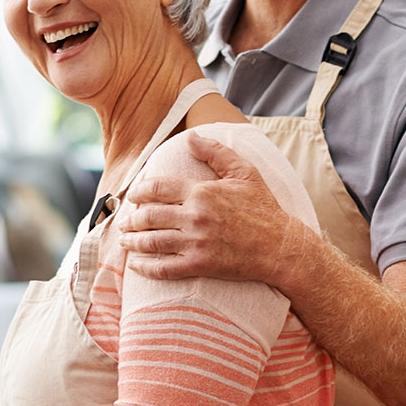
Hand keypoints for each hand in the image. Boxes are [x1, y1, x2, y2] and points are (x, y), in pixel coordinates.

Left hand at [119, 133, 297, 285]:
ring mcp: (196, 242)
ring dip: (132, 241)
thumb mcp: (245, 172)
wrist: (281, 246)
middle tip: (125, 220)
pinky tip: (136, 265)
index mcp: (202, 192)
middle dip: (131, 218)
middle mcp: (195, 216)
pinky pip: (165, 268)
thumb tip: (191, 137)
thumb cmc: (263, 208)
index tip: (132, 194)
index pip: (158, 187)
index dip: (139, 190)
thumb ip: (216, 153)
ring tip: (125, 240)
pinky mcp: (200, 265)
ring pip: (152, 241)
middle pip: (149, 215)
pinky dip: (146, 267)